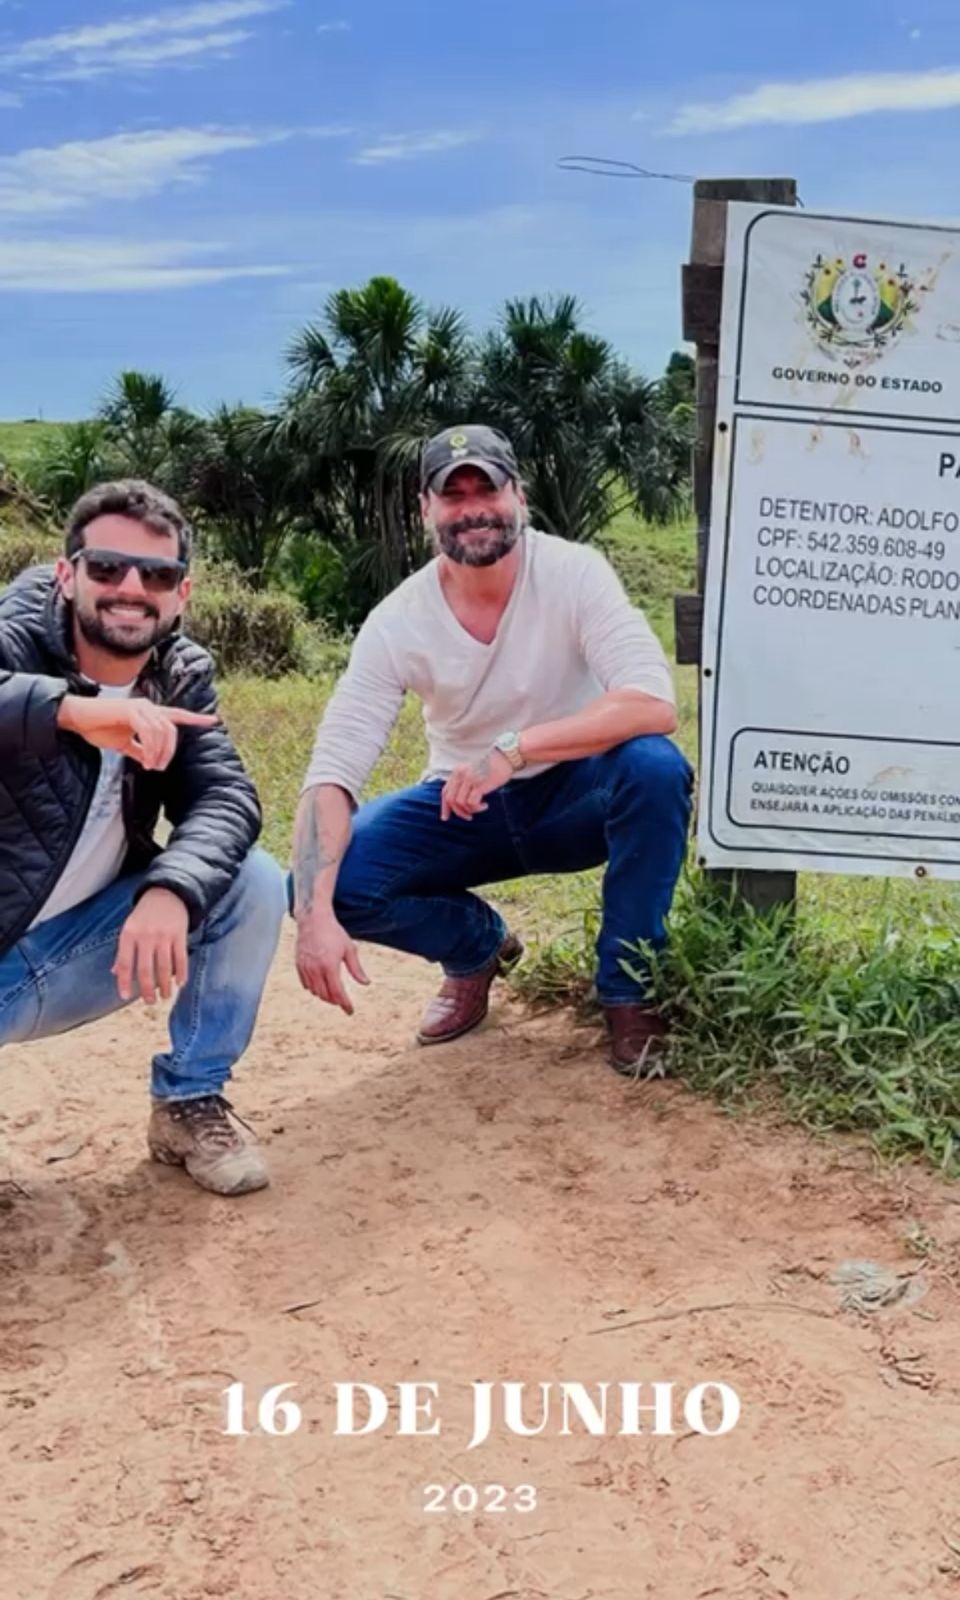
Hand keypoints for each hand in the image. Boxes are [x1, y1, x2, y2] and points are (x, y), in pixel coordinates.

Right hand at [58, 694, 218, 771]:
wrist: (77, 719)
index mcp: (149, 713)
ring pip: (162, 732)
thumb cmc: (98, 728)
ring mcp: (140, 707)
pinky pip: (148, 731)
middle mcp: (148, 707)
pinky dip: (150, 748)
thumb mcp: (124, 744)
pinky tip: (145, 759)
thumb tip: (150, 761)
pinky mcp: (130, 711)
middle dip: (169, 751)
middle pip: (172, 730)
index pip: (177, 715)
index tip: (214, 721)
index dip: (196, 718)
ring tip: (150, 765)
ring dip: (158, 753)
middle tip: (159, 767)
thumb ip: (139, 750)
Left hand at [113, 889, 189, 1003]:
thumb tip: (116, 973)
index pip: (124, 963)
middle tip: (149, 1002)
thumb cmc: (144, 915)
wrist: (166, 893)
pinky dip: (181, 973)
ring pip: (164, 967)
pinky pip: (181, 958)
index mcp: (129, 935)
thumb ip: (123, 950)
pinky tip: (180, 984)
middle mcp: (146, 936)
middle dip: (147, 989)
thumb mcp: (129, 929)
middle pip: (145, 969)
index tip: (125, 996)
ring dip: (165, 986)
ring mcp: (164, 936)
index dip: (124, 981)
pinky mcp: (180, 935)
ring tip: (165, 996)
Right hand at [295, 911, 369, 1012]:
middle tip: (343, 1002)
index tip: (350, 1011)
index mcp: (330, 966)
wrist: (313, 919)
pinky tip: (320, 987)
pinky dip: (314, 989)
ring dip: (324, 996)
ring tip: (333, 995)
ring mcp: (305, 968)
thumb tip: (366, 983)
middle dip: (335, 1001)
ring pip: (315, 992)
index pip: (338, 993)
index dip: (345, 1004)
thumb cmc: (334, 932)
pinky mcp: (299, 965)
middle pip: (325, 995)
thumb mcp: (349, 949)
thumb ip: (356, 968)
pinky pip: (306, 984)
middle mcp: (316, 969)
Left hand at [441, 749, 512, 821]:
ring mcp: (469, 779)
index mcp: (457, 772)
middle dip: (458, 812)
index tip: (446, 817)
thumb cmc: (493, 766)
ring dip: (470, 810)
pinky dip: (477, 808)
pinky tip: (486, 805)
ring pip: (460, 803)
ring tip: (481, 807)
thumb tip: (461, 801)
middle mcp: (460, 774)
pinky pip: (471, 803)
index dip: (444, 807)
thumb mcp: (473, 771)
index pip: (445, 792)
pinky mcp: (479, 784)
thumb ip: (465, 782)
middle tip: (469, 817)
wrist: (506, 757)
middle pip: (450, 800)